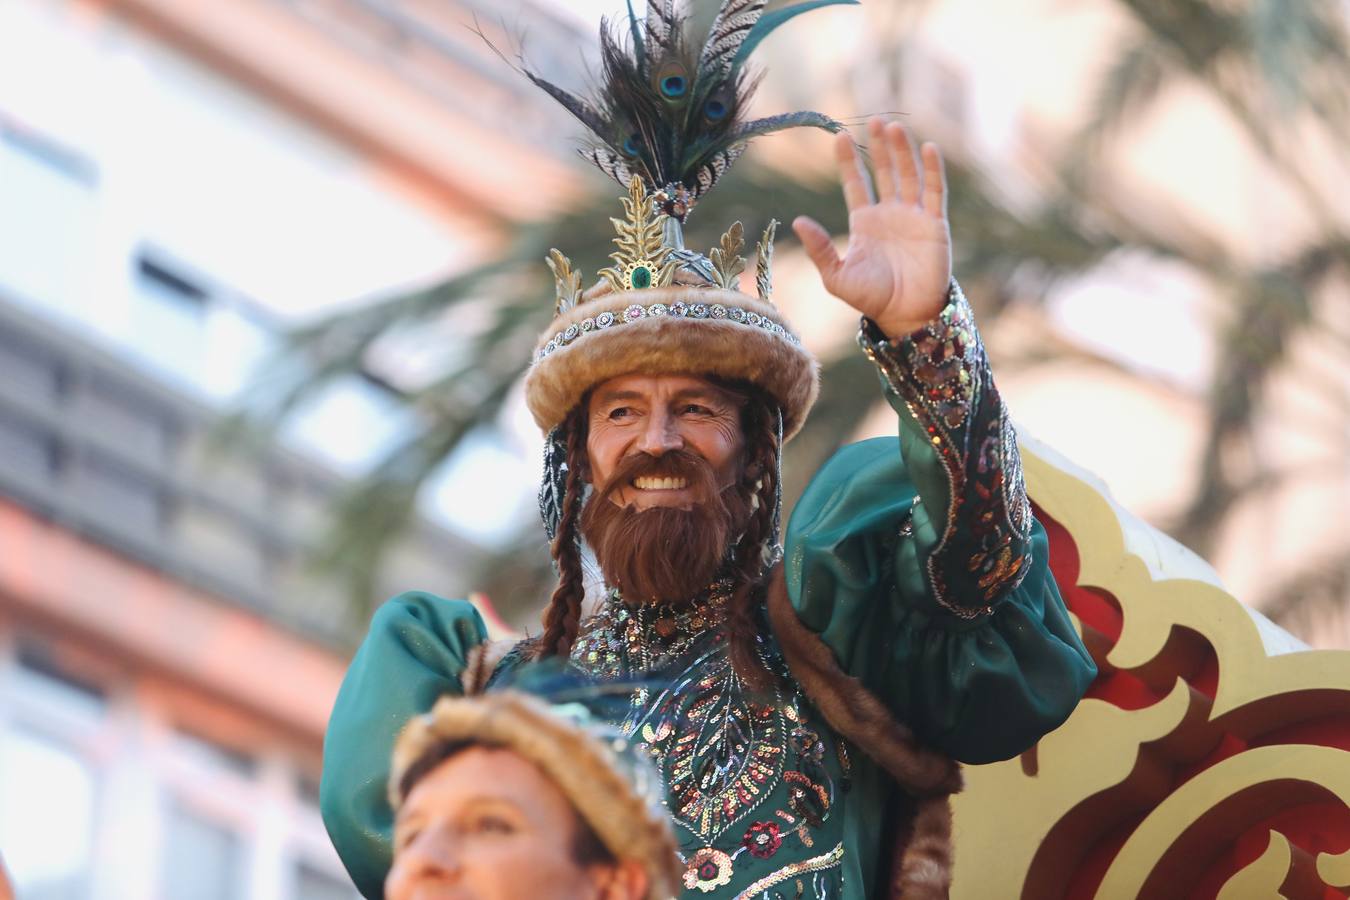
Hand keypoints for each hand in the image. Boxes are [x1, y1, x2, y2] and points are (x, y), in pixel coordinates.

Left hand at [792, 118, 952, 337]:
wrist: (905, 315)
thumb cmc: (870, 298)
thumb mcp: (836, 275)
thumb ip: (820, 248)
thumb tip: (798, 221)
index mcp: (865, 222)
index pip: (856, 183)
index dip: (848, 160)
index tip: (840, 135)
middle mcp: (889, 214)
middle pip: (884, 171)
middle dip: (879, 146)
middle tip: (875, 120)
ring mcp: (913, 216)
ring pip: (908, 175)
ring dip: (902, 151)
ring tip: (893, 127)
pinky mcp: (935, 224)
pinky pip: (934, 191)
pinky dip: (931, 170)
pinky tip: (927, 148)